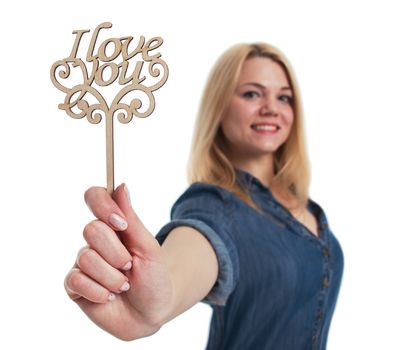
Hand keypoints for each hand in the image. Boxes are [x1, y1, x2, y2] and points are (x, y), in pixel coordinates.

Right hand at [64, 184, 173, 339]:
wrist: (152, 312)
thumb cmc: (154, 277)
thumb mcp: (148, 247)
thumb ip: (131, 218)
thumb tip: (120, 186)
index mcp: (113, 225)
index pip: (95, 197)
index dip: (103, 205)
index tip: (120, 224)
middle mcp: (95, 241)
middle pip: (91, 229)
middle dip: (117, 253)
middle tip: (129, 266)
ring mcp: (84, 262)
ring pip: (86, 258)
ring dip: (112, 277)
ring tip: (123, 286)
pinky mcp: (75, 286)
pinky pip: (75, 280)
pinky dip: (99, 292)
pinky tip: (109, 297)